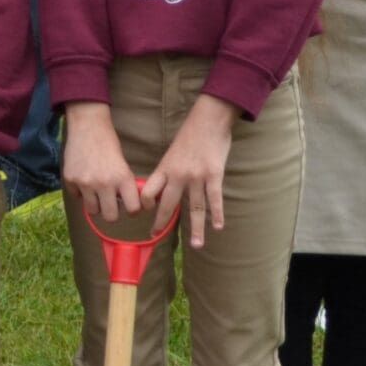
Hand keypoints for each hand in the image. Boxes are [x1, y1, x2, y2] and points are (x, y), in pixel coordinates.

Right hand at [61, 104, 141, 225]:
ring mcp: (85, 182)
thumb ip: (124, 184)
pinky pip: (77, 197)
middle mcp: (104, 182)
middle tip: (110, 204)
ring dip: (95, 203)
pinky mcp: (70, 180)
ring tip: (95, 191)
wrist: (88, 126)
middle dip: (111, 212)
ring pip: (92, 210)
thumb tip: (129, 205)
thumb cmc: (108, 144)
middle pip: (110, 217)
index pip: (133, 209)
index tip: (129, 206)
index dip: (132, 209)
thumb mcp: (123, 164)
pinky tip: (83, 177)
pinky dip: (80, 191)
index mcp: (122, 178)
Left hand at [141, 95, 235, 247]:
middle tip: (156, 235)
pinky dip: (217, 215)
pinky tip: (218, 227)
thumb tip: (164, 188)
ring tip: (196, 246)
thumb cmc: (190, 135)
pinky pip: (215, 199)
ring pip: (195, 209)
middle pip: (168, 204)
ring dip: (196, 229)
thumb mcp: (172, 152)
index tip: (148, 213)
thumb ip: (168, 171)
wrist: (209, 119)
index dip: (146, 204)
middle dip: (161, 222)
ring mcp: (197, 176)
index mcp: (165, 168)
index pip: (149, 192)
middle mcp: (178, 175)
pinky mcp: (214, 175)